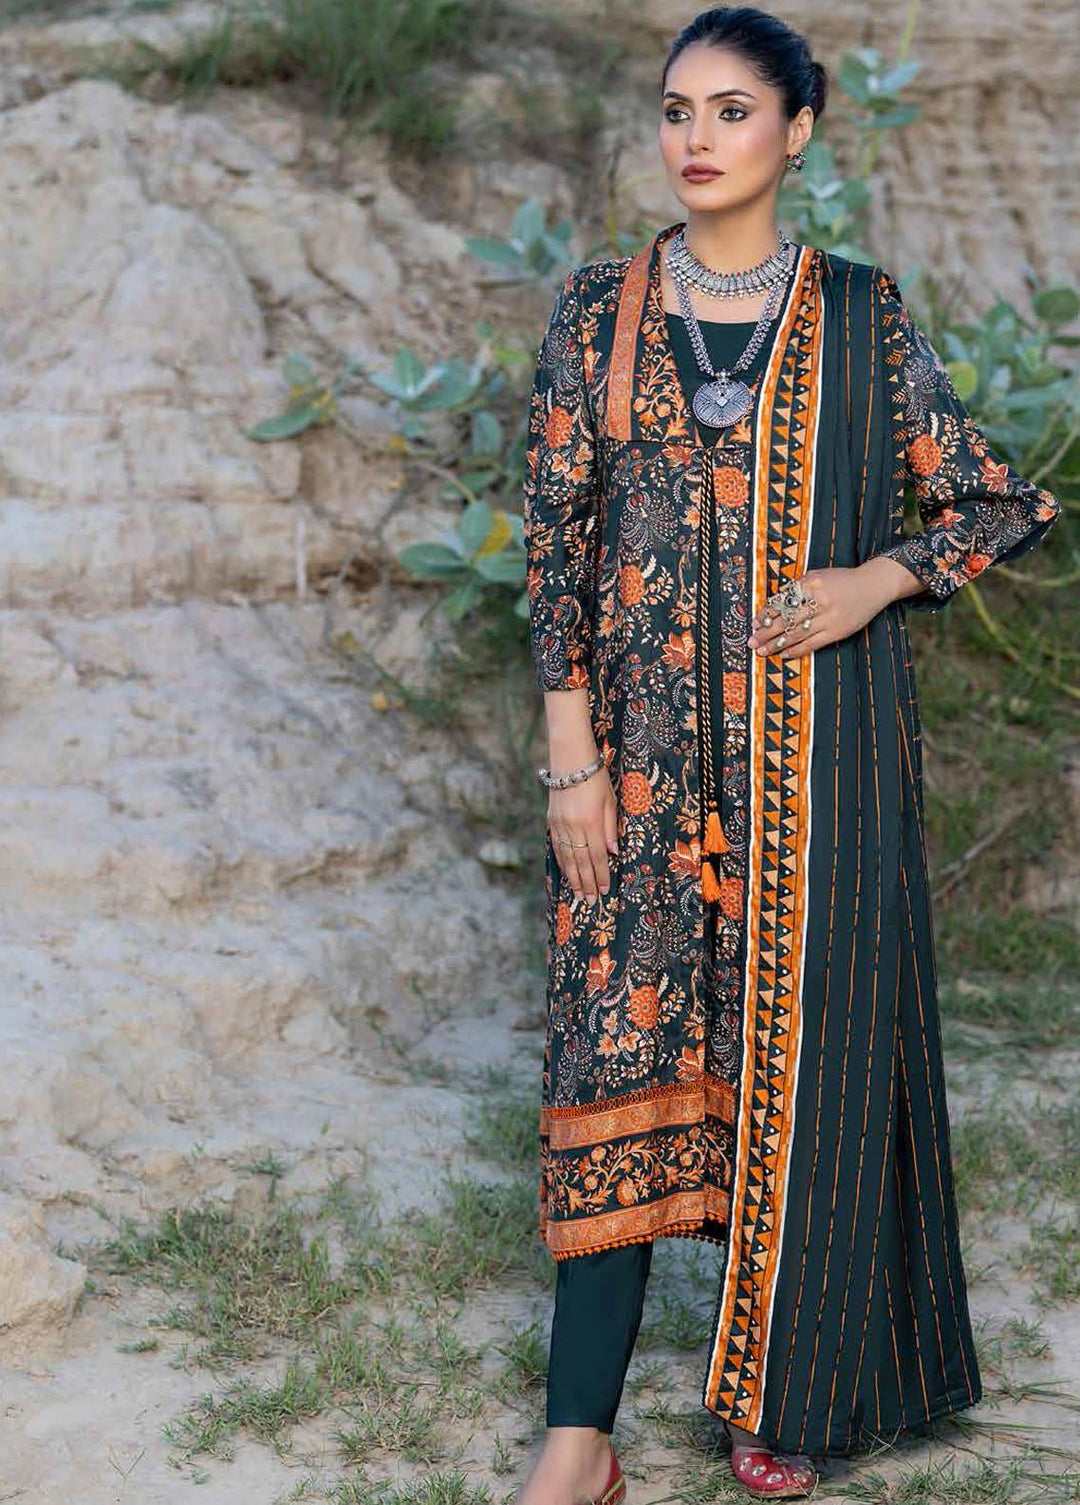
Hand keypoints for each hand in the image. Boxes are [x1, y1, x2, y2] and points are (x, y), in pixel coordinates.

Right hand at [549, 764, 618, 902]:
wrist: (570, 762)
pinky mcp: (552, 822)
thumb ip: (610, 828)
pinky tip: (566, 873)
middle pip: (581, 862)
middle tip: (590, 901)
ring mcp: (561, 826)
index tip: (604, 890)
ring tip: (578, 894)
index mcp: (592, 823)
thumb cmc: (596, 779)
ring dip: (573, 878)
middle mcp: (574, 828)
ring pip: (567, 858)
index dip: (601, 875)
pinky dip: (562, 863)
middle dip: (587, 883)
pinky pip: (557, 848)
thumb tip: (613, 853)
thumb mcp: (610, 801)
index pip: (597, 856)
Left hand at [746, 561, 905, 658]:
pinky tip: (784, 654)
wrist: (873, 585)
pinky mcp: (837, 632)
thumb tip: (774, 606)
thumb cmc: (842, 580)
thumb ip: (798, 589)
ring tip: (762, 651)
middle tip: (751, 641)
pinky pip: (812, 644)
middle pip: (786, 620)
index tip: (755, 622)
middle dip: (766, 633)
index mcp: (811, 584)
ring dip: (776, 645)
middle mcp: (819, 601)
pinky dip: (796, 650)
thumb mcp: (818, 576)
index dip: (766, 614)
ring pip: (797, 635)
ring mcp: (829, 618)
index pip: (783, 602)